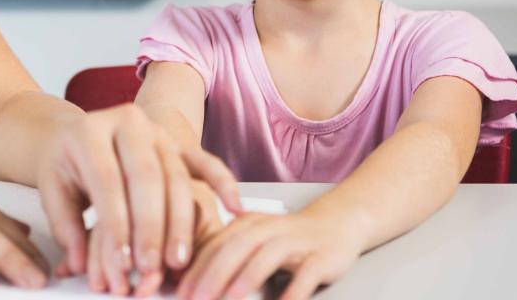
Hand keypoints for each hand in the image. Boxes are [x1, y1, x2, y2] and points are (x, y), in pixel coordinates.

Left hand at [37, 104, 241, 293]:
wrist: (80, 132)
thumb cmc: (67, 165)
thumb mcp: (53, 189)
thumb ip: (65, 226)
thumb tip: (80, 264)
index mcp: (88, 131)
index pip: (106, 181)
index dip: (115, 224)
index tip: (120, 262)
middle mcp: (126, 122)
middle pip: (145, 177)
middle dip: (150, 227)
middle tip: (150, 267)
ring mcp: (156, 130)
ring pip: (175, 176)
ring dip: (179, 222)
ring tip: (177, 260)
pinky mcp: (178, 141)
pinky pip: (204, 161)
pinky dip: (222, 183)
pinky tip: (234, 208)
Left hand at [178, 209, 364, 299]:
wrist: (336, 224)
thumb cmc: (287, 239)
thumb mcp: (254, 240)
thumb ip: (226, 254)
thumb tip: (191, 283)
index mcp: (247, 224)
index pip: (216, 245)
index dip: (196, 269)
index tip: (180, 292)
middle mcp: (269, 228)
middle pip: (237, 248)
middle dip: (213, 274)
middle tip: (196, 299)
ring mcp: (296, 242)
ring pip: (267, 256)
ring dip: (246, 278)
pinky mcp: (321, 257)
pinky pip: (306, 274)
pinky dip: (293, 291)